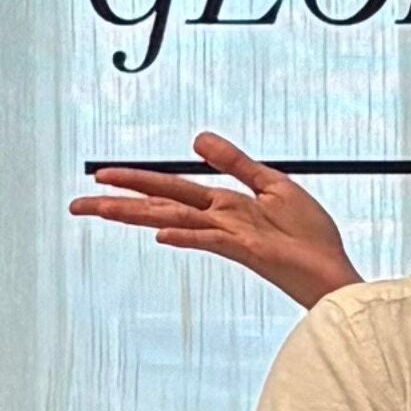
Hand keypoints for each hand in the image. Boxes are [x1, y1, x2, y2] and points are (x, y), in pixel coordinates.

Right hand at [71, 128, 360, 311]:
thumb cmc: (310, 238)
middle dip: (118, 202)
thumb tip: (197, 138)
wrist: (334, 272)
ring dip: (136, 213)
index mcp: (224, 206)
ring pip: (174, 219)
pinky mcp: (248, 250)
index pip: (170, 188)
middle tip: (76, 204)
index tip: (101, 176)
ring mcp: (230, 236)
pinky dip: (187, 235)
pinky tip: (160, 233)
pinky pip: (211, 239)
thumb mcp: (273, 185)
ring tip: (99, 209)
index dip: (136, 180)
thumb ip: (235, 162)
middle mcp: (219, 221)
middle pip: (160, 205)